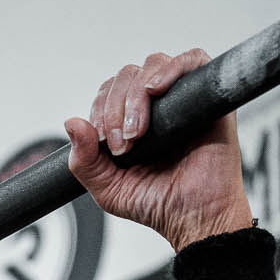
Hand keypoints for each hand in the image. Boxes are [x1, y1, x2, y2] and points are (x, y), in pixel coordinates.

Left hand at [64, 49, 253, 252]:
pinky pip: (193, 60)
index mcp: (132, 121)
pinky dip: (171, 68)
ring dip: (136, 93)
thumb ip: (84, 161)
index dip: (100, 108)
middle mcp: (157, 107)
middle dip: (116, 106)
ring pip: (153, 65)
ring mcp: (183, 99)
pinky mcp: (208, 97)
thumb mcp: (107, 188)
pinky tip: (156, 90)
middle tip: (123, 143)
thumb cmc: (159, 205)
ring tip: (138, 130)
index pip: (110, 91)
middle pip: (128, 75)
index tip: (105, 141)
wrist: (196, 219)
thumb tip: (71, 123)